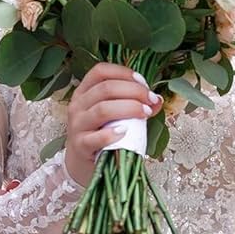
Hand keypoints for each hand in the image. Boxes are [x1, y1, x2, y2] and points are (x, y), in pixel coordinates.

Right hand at [64, 63, 161, 185]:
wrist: (82, 162)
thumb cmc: (101, 133)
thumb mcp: (114, 114)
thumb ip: (133, 104)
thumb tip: (157, 99)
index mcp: (85, 91)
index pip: (100, 71)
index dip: (123, 72)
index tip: (143, 82)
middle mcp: (78, 105)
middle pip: (105, 88)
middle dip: (134, 91)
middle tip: (151, 100)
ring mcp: (77, 125)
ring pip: (102, 109)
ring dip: (129, 108)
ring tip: (146, 113)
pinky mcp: (80, 146)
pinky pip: (96, 137)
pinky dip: (112, 133)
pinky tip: (125, 132)